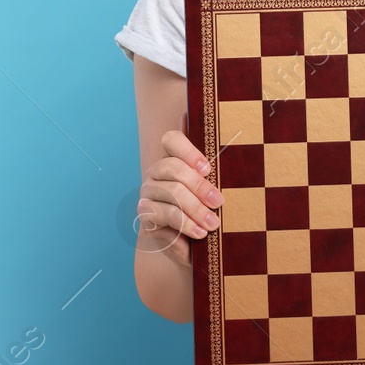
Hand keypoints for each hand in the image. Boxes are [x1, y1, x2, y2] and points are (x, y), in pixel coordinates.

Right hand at [135, 110, 222, 266]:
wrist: (192, 243)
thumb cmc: (204, 209)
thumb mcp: (211, 187)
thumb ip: (207, 163)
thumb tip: (195, 120)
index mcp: (172, 157)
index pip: (171, 140)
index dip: (189, 151)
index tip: (208, 168)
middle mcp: (156, 172)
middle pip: (172, 168)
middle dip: (199, 186)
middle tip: (219, 202)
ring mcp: (148, 192)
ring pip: (171, 193)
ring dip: (196, 209)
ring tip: (213, 224)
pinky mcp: (146, 214)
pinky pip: (166, 215)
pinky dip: (186, 224)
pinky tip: (200, 233)